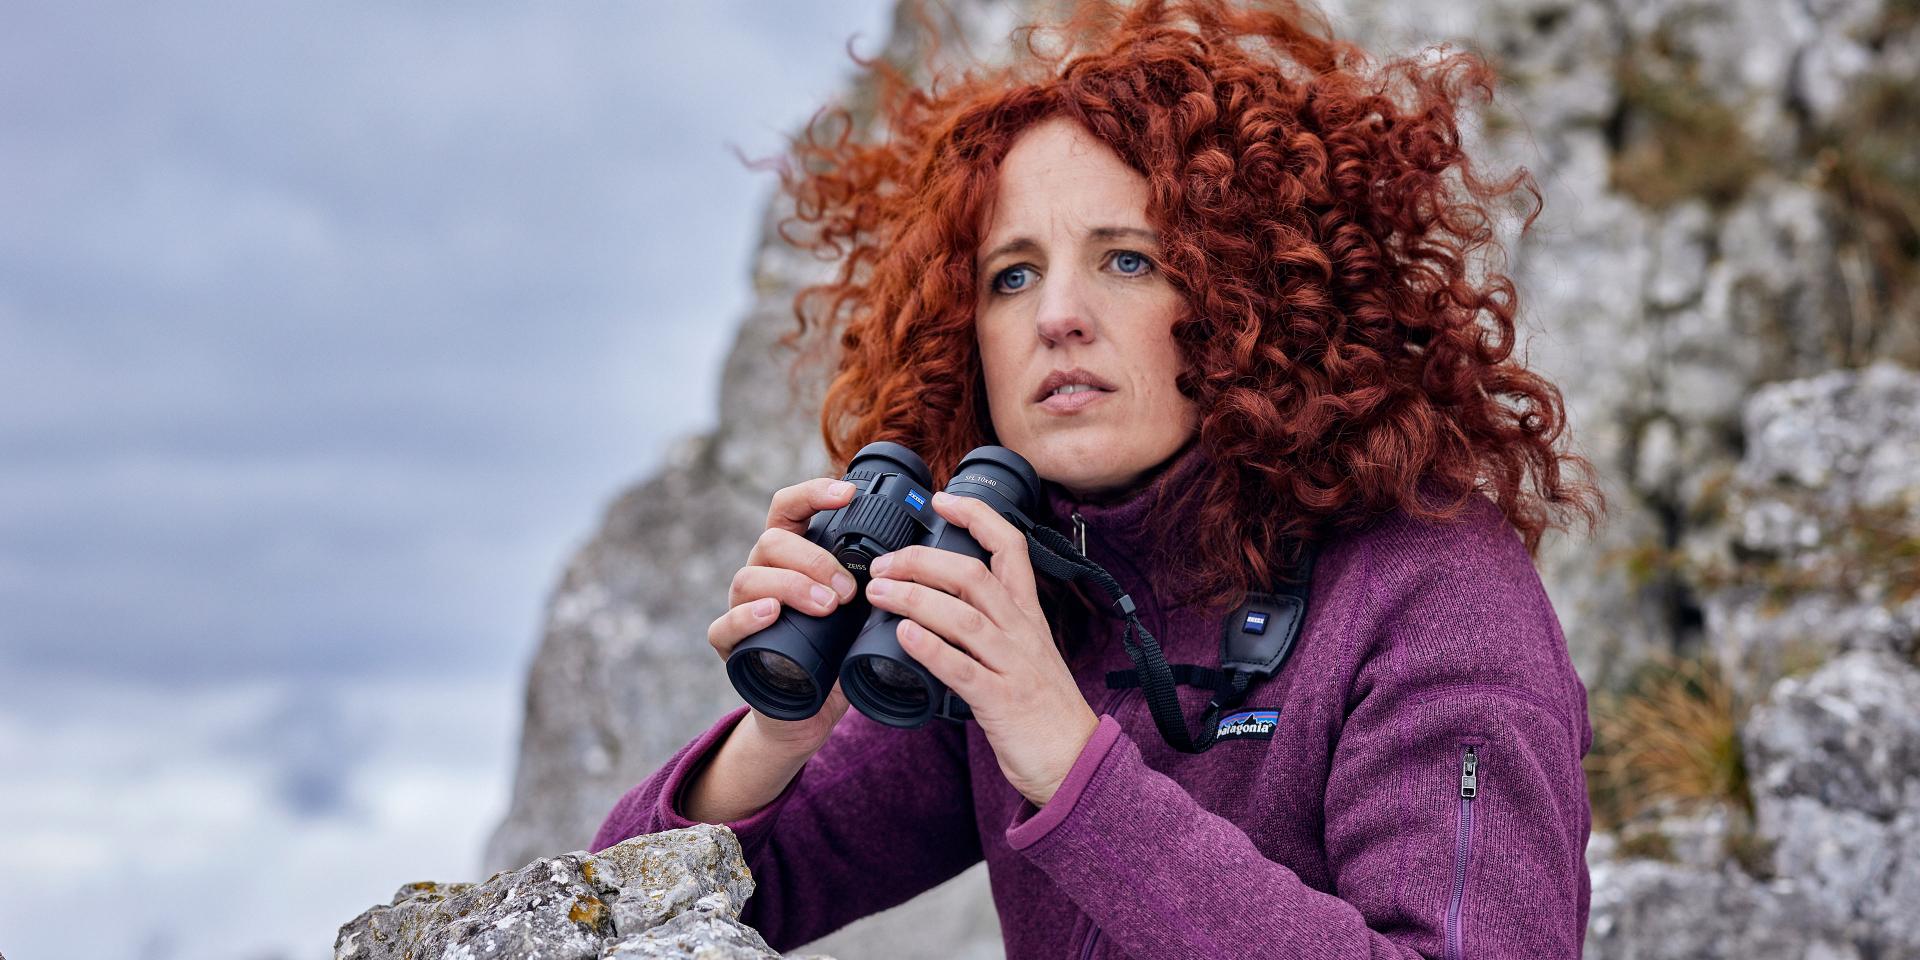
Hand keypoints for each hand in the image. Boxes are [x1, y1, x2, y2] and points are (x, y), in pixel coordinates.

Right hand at [707, 476, 863, 757]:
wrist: (810, 712)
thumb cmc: (838, 652)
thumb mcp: (864, 611)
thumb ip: (879, 581)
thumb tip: (926, 552)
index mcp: (792, 556)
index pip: (790, 508)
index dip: (814, 493)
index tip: (849, 493)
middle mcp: (764, 574)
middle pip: (773, 541)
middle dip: (815, 559)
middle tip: (850, 590)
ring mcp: (744, 608)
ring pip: (750, 578)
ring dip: (792, 586)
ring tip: (828, 607)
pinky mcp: (732, 646)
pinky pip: (725, 625)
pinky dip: (747, 617)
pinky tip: (772, 613)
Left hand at [863, 490, 1099, 806]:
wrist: (1076, 764)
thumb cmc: (1042, 711)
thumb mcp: (1023, 655)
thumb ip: (992, 628)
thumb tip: (939, 607)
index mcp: (1028, 615)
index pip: (1010, 547)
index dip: (977, 516)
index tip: (942, 499)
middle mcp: (1022, 632)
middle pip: (973, 575)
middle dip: (922, 560)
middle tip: (882, 563)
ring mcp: (1013, 665)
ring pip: (964, 616)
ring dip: (915, 599)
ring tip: (877, 591)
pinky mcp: (1001, 701)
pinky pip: (963, 670)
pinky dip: (931, 650)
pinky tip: (903, 638)